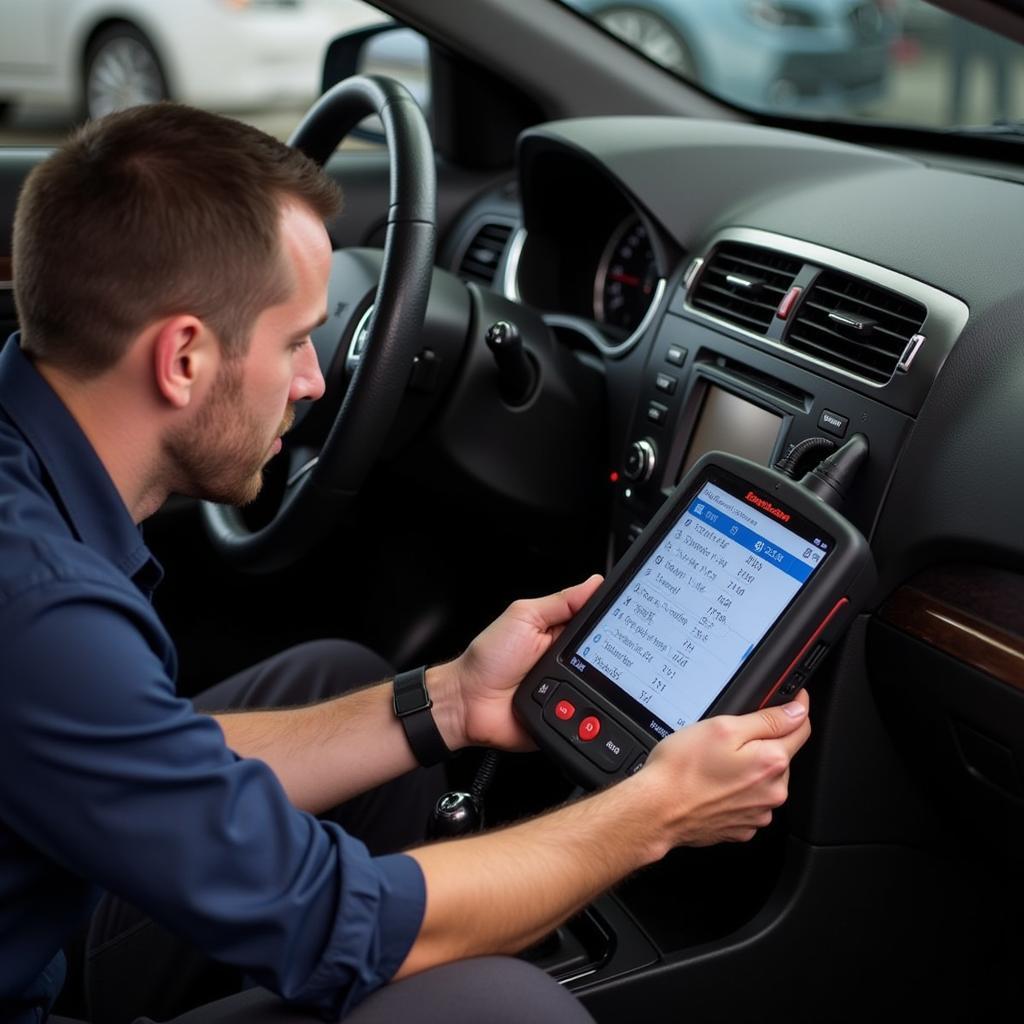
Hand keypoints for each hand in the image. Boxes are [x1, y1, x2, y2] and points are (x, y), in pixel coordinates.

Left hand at [446, 574, 603, 750]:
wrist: (468, 703)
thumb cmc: (488, 659)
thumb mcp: (523, 617)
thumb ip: (560, 602)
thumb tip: (593, 584)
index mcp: (561, 632)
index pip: (597, 622)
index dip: (613, 618)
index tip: (631, 613)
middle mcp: (569, 660)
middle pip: (607, 654)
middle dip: (613, 653)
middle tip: (607, 649)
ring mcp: (570, 689)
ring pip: (604, 686)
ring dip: (601, 683)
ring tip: (581, 677)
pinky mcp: (569, 716)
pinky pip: (590, 713)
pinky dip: (590, 709)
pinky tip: (580, 702)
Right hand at [638, 689, 810, 850]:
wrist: (656, 810)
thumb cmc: (682, 769)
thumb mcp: (723, 728)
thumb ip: (767, 719)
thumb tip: (798, 712)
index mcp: (771, 763)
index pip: (800, 729)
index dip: (796, 709)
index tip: (793, 699)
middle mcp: (772, 792)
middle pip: (780, 755)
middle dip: (762, 742)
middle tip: (728, 737)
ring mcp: (757, 813)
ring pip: (763, 779)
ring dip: (748, 769)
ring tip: (713, 764)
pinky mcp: (741, 827)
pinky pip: (747, 801)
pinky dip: (736, 791)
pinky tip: (712, 784)